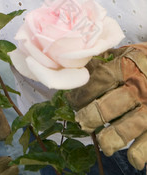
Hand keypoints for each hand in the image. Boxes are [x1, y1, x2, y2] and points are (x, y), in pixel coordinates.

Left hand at [67, 43, 146, 169]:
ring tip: (102, 142)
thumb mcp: (124, 53)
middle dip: (89, 117)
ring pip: (127, 128)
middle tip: (81, 122)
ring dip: (110, 139)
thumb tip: (77, 70)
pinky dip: (140, 153)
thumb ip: (104, 61)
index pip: (97, 81)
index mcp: (126, 66)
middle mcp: (138, 87)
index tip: (71, 100)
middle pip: (107, 107)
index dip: (81, 93)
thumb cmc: (142, 61)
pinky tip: (132, 158)